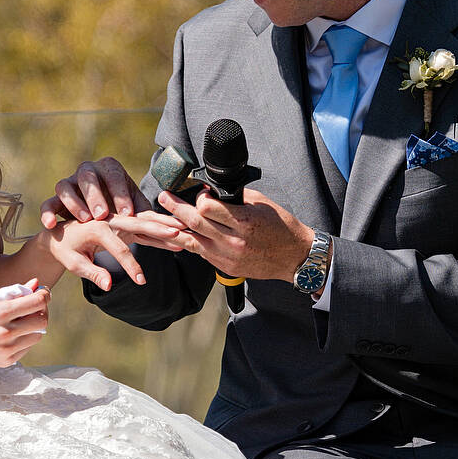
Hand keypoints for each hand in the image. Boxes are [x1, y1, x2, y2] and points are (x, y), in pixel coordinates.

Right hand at [0, 280, 50, 366]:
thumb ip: (13, 290)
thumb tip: (35, 283)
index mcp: (1, 313)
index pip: (38, 302)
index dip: (45, 295)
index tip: (43, 293)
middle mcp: (6, 332)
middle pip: (43, 321)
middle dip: (42, 311)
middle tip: (34, 307)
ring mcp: (6, 349)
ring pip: (37, 336)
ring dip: (34, 326)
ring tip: (21, 320)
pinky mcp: (5, 361)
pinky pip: (26, 348)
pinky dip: (24, 339)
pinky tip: (12, 333)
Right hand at [40, 157, 151, 228]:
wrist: (93, 214)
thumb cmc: (119, 209)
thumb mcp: (133, 210)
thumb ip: (149, 217)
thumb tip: (177, 229)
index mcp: (110, 169)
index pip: (114, 176)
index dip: (120, 193)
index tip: (128, 212)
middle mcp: (87, 171)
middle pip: (88, 176)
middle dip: (95, 195)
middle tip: (103, 215)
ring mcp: (69, 183)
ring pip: (65, 186)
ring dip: (74, 203)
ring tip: (83, 220)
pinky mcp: (55, 199)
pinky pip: (48, 203)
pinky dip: (48, 213)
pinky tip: (51, 226)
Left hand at [43, 212, 184, 290]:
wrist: (59, 234)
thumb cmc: (65, 249)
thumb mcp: (73, 263)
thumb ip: (92, 272)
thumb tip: (109, 285)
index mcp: (96, 227)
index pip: (119, 249)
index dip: (130, 266)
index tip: (141, 282)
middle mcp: (110, 219)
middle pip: (139, 224)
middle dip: (159, 229)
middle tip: (180, 232)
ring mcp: (118, 220)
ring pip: (145, 221)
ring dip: (165, 225)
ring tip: (186, 228)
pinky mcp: (124, 224)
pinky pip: (144, 227)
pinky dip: (159, 230)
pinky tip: (176, 235)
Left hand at [157, 188, 314, 281]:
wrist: (295, 257)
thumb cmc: (281, 227)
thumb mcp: (262, 204)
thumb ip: (236, 199)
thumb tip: (214, 191)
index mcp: (244, 222)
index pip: (208, 208)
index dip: (200, 197)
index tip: (200, 193)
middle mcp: (234, 241)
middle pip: (195, 222)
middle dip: (175, 207)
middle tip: (164, 196)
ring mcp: (228, 256)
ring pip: (191, 241)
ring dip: (175, 227)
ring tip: (162, 216)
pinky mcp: (225, 267)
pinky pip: (200, 253)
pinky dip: (188, 242)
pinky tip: (179, 234)